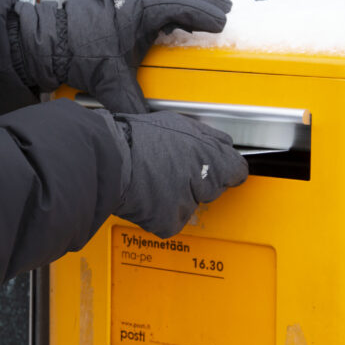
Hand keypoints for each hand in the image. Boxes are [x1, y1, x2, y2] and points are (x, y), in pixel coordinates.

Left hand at [13, 0, 230, 112]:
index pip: (181, 6)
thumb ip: (136, 105)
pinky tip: (173, 0)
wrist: (48, 42)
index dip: (205, 14)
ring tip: (207, 2)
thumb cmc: (78, 55)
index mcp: (140, 8)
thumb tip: (152, 126)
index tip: (221, 21)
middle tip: (226, 7)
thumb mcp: (113, 84)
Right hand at [95, 109, 247, 237]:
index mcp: (210, 151)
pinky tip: (149, 196)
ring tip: (155, 180)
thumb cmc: (135, 138)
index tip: (218, 170)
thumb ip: (206, 137)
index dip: (225, 169)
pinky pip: (172, 220)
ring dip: (179, 197)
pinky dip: (162, 213)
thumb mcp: (177, 123)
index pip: (236, 169)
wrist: (108, 160)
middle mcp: (204, 178)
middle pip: (214, 188)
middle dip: (199, 182)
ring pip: (191, 204)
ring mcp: (188, 201)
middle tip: (174, 171)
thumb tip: (221, 146)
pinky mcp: (170, 221)